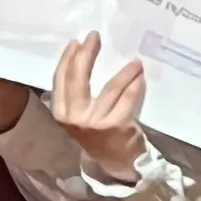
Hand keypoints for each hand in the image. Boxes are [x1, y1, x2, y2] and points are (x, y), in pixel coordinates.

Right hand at [48, 32, 149, 183]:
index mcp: (60, 113)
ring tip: (134, 61)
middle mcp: (74, 118)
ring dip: (124, 71)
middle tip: (96, 37)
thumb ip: (75, 94)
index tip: (77, 41)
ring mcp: (95, 122)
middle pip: (79, 77)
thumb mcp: (78, 116)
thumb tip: (82, 57)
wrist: (115, 164)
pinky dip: (135, 85)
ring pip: (110, 87)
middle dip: (88, 53)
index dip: (68, 58)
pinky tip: (140, 76)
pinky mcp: (117, 125)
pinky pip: (127, 98)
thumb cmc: (96, 134)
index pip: (60, 79)